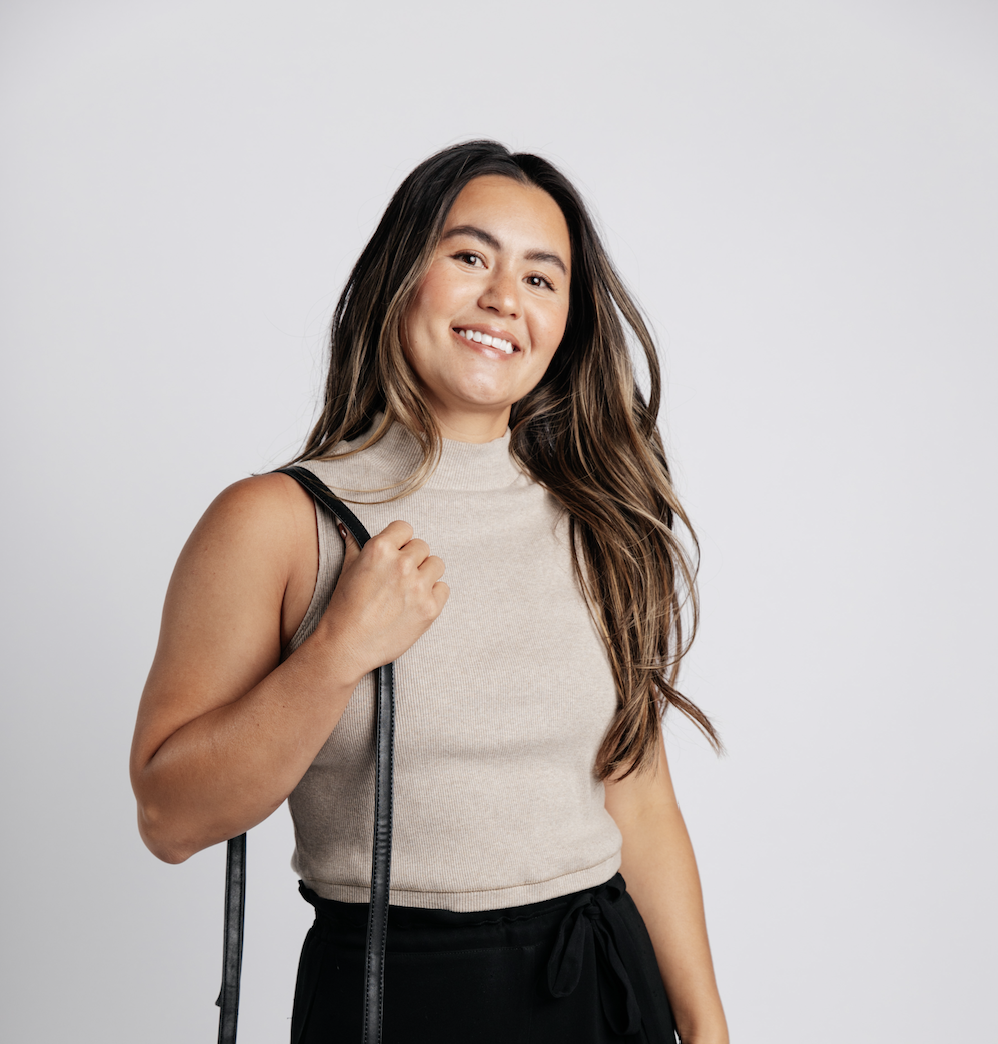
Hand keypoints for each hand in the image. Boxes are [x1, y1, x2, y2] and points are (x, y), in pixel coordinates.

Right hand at [318, 520, 448, 679]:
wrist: (347, 645)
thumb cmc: (344, 609)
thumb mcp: (347, 569)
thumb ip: (356, 546)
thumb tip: (351, 530)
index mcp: (380, 549)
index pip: (404, 528)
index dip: (399, 541)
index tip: (395, 552)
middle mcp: (402, 564)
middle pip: (422, 546)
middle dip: (411, 559)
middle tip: (398, 577)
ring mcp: (419, 586)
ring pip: (437, 564)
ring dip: (426, 573)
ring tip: (409, 589)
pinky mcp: (430, 608)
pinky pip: (443, 589)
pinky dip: (433, 594)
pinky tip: (416, 603)